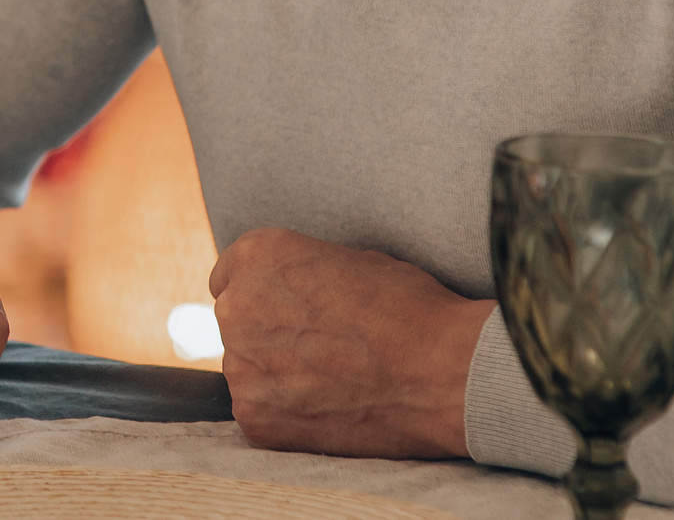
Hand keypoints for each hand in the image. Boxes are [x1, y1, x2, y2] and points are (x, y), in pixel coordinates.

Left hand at [208, 227, 493, 459]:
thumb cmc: (410, 309)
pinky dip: (287, 415)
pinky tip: (330, 409)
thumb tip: (293, 290)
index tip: (287, 312)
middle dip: (269, 335)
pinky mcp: (255, 416)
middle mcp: (235, 306)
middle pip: (236, 323)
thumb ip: (302, 274)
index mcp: (256, 255)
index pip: (230, 276)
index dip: (263, 295)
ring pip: (247, 369)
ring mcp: (241, 365)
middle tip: (321, 351)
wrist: (443, 371)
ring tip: (334, 382)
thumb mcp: (350, 260)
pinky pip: (259, 413)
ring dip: (276, 376)